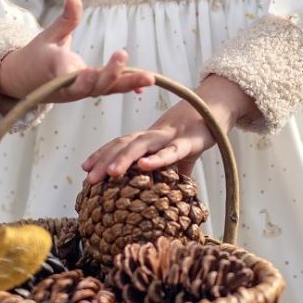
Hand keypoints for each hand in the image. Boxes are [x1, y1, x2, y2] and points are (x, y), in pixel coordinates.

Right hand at [0, 0, 154, 103]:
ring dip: (126, 83)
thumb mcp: (48, 34)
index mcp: (55, 70)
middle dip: (109, 75)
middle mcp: (69, 85)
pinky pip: (110, 90)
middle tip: (122, 55)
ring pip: (104, 89)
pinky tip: (145, 84)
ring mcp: (82, 91)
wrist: (27, 81)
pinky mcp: (90, 90)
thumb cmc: (38, 55)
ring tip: (148, 77)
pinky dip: (127, 87)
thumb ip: (66, 17)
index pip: (66, 76)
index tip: (88, 71)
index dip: (79, 77)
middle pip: (91, 86)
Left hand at [80, 74, 259, 182]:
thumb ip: (170, 171)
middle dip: (105, 160)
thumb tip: (169, 194)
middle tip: (88, 178)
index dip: (102, 153)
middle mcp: (155, 135)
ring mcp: (171, 136)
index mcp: (150, 137)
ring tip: (109, 174)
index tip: (85, 168)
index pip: (121, 143)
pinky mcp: (190, 141)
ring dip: (124, 159)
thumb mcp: (179, 155)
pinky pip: (171, 151)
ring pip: (143, 147)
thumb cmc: (195, 130)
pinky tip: (144, 166)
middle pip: (125, 145)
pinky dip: (157, 158)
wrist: (218, 108)